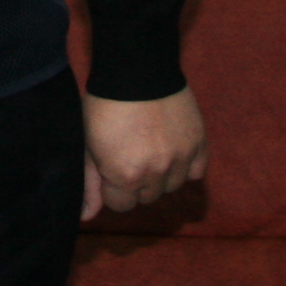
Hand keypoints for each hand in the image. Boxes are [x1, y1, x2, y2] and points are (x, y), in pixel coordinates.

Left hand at [82, 88, 206, 219]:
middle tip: (130, 152)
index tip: (111, 165)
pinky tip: (172, 149)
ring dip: (162, 174)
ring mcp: (181, 158)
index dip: (113, 186)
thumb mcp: (88, 144)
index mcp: (125, 176)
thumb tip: (87, 217)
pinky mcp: (199, 143)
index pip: (122, 205)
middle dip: (137, 181)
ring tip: (150, 147)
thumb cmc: (104, 105)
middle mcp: (156, 172)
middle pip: (147, 197)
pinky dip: (186, 165)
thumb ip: (88, 183)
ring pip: (172, 186)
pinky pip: (196, 171)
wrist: (136, 67)